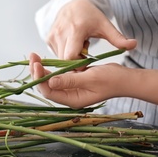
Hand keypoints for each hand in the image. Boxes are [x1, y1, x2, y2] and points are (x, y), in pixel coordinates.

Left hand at [29, 52, 157, 116]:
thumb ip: (70, 80)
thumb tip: (50, 81)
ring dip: (43, 69)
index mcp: (72, 100)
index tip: (36, 63)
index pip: (49, 91)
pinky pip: (58, 76)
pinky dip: (52, 68)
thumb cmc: (111, 79)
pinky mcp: (74, 83)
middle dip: (37, 72)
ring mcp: (71, 90)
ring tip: (35, 56)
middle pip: (47, 86)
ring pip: (51, 80)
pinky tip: (46, 60)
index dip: (39, 78)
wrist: (125, 79)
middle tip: (32, 56)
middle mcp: (69, 97)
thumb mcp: (90, 78)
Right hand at [47, 0, 136, 59]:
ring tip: (79, 46)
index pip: (71, 57)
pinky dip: (64, 53)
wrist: (72, 3)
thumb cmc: (90, 16)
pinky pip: (56, 53)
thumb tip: (134, 45)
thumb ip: (118, 38)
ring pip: (60, 58)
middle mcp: (60, 33)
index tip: (88, 61)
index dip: (79, 64)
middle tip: (85, 54)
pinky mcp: (47, 38)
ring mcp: (52, 35)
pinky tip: (72, 44)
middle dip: (75, 62)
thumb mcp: (105, 26)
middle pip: (65, 60)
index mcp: (75, 30)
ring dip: (70, 57)